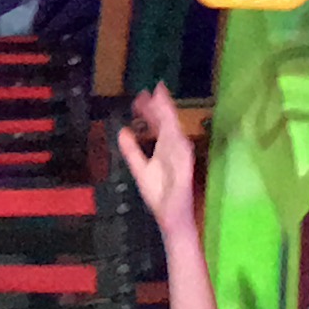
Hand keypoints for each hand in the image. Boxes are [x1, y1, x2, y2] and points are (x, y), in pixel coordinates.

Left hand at [115, 86, 197, 230]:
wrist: (172, 219)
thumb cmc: (160, 195)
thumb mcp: (140, 169)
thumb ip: (132, 150)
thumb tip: (122, 130)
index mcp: (163, 148)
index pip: (158, 123)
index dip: (151, 109)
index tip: (142, 94)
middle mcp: (173, 149)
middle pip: (167, 123)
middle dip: (161, 106)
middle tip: (153, 89)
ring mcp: (180, 158)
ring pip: (175, 132)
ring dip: (169, 117)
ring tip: (162, 100)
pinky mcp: (185, 171)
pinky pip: (182, 153)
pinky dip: (177, 141)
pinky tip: (173, 129)